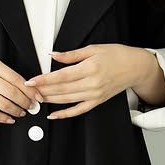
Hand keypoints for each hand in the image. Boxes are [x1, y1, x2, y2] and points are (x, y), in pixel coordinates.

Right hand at [0, 53, 38, 124]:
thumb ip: (3, 73)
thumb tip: (24, 88)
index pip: (16, 78)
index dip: (30, 90)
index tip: (37, 96)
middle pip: (12, 92)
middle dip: (25, 102)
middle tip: (31, 107)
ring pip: (3, 103)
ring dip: (15, 110)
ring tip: (21, 113)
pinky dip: (2, 117)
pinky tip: (9, 119)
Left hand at [24, 44, 159, 118]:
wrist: (135, 67)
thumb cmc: (116, 55)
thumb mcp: (93, 49)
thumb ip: (71, 55)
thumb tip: (53, 56)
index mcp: (90, 67)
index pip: (61, 76)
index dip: (44, 80)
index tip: (31, 81)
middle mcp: (92, 83)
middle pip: (61, 89)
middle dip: (43, 91)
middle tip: (28, 91)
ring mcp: (94, 94)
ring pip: (67, 100)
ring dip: (49, 100)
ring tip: (36, 99)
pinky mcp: (97, 101)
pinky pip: (78, 110)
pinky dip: (65, 114)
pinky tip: (53, 115)